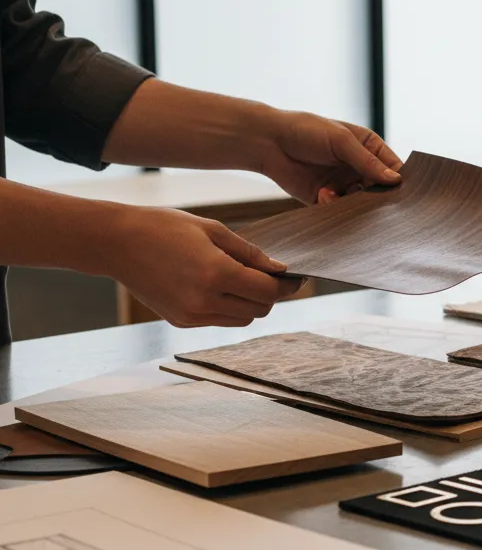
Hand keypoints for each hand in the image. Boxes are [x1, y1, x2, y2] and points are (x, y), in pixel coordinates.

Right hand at [103, 207, 302, 326]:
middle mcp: (205, 301)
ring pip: (242, 319)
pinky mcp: (181, 322)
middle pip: (259, 309)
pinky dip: (229, 307)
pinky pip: (219, 320)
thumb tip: (278, 269)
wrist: (116, 243)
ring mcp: (192, 315)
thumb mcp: (212, 230)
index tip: (297, 278)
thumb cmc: (164, 227)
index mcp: (216, 274)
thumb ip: (249, 253)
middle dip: (271, 295)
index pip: (268, 292)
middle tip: (272, 277)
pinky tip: (220, 286)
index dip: (287, 286)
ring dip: (251, 303)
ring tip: (244, 280)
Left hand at [258, 112, 403, 204]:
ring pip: (362, 204)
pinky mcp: (327, 199)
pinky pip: (340, 210)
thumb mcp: (341, 141)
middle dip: (377, 197)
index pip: (393, 167)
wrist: (268, 143)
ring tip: (340, 194)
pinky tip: (323, 195)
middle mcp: (358, 168)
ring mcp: (343, 184)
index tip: (401, 192)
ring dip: (355, 204)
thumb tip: (396, 180)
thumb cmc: (306, 131)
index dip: (399, 180)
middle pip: (380, 189)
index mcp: (367, 147)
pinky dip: (335, 206)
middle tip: (374, 202)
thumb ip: (368, 162)